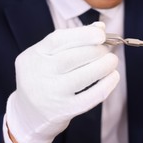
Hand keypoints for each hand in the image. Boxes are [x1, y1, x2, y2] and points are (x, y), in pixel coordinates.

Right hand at [6, 22, 119, 142]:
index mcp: (33, 56)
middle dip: (97, 50)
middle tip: (107, 49)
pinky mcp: (65, 110)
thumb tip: (100, 28)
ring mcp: (52, 94)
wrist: (29, 114)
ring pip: (84, 76)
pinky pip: (91, 96)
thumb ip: (71, 40)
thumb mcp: (47, 56)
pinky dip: (107, 84)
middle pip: (73, 57)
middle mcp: (39, 74)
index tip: (101, 34)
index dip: (82, 34)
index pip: (57, 39)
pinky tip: (113, 76)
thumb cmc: (44, 78)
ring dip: (104, 65)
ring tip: (112, 60)